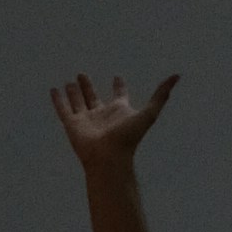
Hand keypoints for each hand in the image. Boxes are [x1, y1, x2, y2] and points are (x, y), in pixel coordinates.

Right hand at [49, 68, 174, 171]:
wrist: (109, 157)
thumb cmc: (129, 137)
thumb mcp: (149, 113)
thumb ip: (161, 95)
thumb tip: (177, 76)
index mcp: (119, 111)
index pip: (119, 95)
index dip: (119, 86)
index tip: (118, 77)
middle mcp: (102, 114)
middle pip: (94, 97)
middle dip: (89, 87)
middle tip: (82, 74)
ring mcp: (86, 120)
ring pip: (78, 102)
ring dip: (74, 92)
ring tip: (69, 81)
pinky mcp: (72, 125)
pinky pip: (63, 110)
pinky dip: (58, 100)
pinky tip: (54, 90)